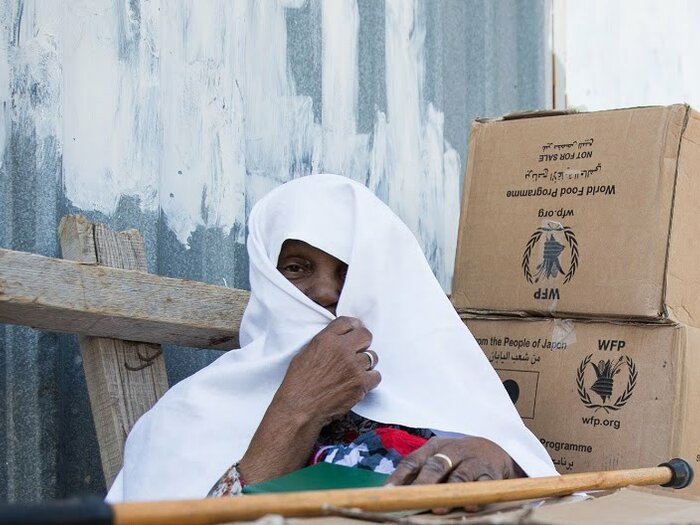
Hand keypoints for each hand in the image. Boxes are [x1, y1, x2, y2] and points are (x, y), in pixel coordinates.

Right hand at [274, 316, 380, 426]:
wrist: (299, 409)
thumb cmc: (298, 384)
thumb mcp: (305, 353)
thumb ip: (324, 342)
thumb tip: (338, 339)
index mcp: (326, 339)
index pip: (348, 322)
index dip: (353, 327)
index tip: (355, 332)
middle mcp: (342, 350)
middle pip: (366, 335)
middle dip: (363, 342)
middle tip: (358, 352)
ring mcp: (353, 367)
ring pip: (372, 357)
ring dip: (365, 364)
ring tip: (355, 372)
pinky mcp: (360, 384)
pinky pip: (376, 376)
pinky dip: (369, 380)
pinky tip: (359, 383)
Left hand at [386, 436, 522, 512]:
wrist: (493, 451)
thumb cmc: (457, 459)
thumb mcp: (438, 458)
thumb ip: (419, 472)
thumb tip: (394, 493)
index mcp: (434, 447)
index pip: (413, 460)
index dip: (399, 476)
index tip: (387, 492)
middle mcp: (452, 451)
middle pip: (435, 465)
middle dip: (422, 483)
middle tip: (411, 498)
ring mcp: (472, 461)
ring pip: (459, 475)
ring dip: (448, 491)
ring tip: (437, 508)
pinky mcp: (490, 473)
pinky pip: (482, 484)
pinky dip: (475, 495)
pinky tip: (468, 506)